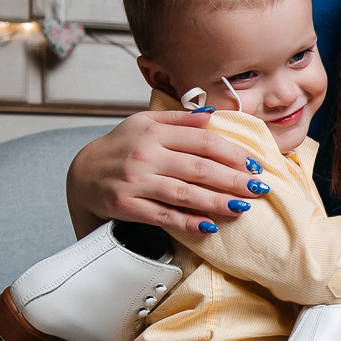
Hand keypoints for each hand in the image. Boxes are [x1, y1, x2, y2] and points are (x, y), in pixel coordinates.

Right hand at [66, 110, 260, 237]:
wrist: (81, 174)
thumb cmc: (121, 146)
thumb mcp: (144, 122)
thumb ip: (179, 118)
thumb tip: (212, 115)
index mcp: (155, 131)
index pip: (202, 141)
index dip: (231, 153)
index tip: (253, 165)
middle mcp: (146, 155)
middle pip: (199, 168)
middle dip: (233, 179)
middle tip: (258, 188)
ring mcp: (136, 181)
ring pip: (185, 193)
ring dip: (217, 202)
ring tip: (243, 207)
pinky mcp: (128, 205)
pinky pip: (164, 215)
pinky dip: (188, 222)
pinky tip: (210, 226)